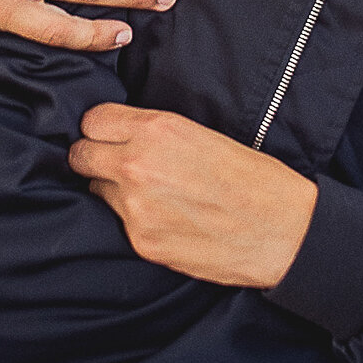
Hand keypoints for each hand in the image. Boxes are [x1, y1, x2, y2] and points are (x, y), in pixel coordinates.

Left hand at [70, 104, 316, 288]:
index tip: (111, 135)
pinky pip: (118, 223)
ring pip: (96, 190)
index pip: (92, 120)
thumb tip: (121, 134)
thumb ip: (154, 132)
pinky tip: (164, 218)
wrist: (283, 230)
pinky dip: (134, 220)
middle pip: (80, 155)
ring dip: (113, 190)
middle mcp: (138, 165)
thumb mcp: (201, 133)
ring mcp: (136, 208)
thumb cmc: (252, 177)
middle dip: (94, 158)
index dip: (101, 128)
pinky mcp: (142, 242)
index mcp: (157, 129)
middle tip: (117, 164)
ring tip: (149, 193)